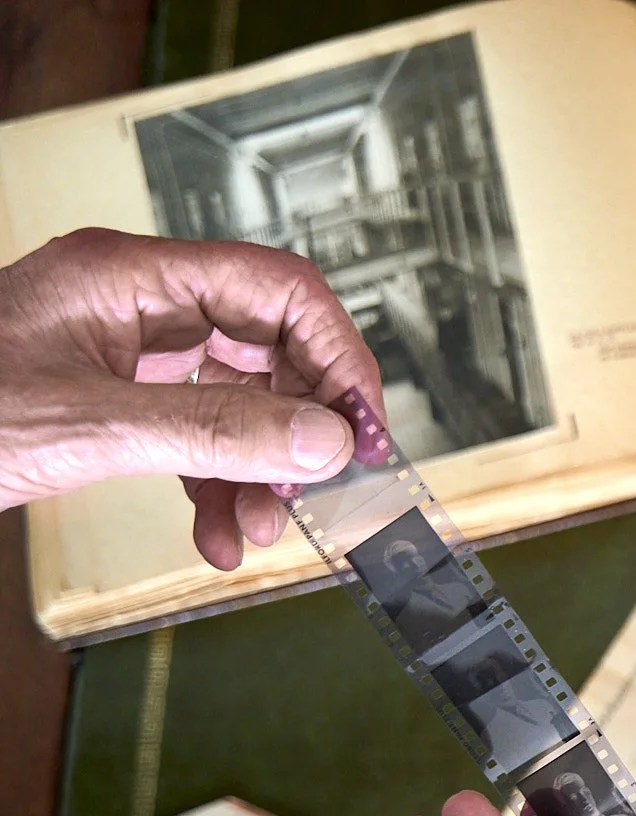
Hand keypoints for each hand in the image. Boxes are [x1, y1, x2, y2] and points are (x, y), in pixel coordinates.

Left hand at [0, 227, 382, 568]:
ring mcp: (122, 353)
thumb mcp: (88, 428)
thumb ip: (214, 434)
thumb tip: (325, 441)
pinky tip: (218, 535)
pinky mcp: (109, 402)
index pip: (279, 291)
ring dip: (260, 473)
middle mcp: (135, 305)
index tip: (364, 429)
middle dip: (299, 428)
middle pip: (267, 350)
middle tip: (326, 487)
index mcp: (129, 277)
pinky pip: (192, 439)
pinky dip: (216, 490)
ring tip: (264, 529)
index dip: (336, 357)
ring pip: (234, 404)